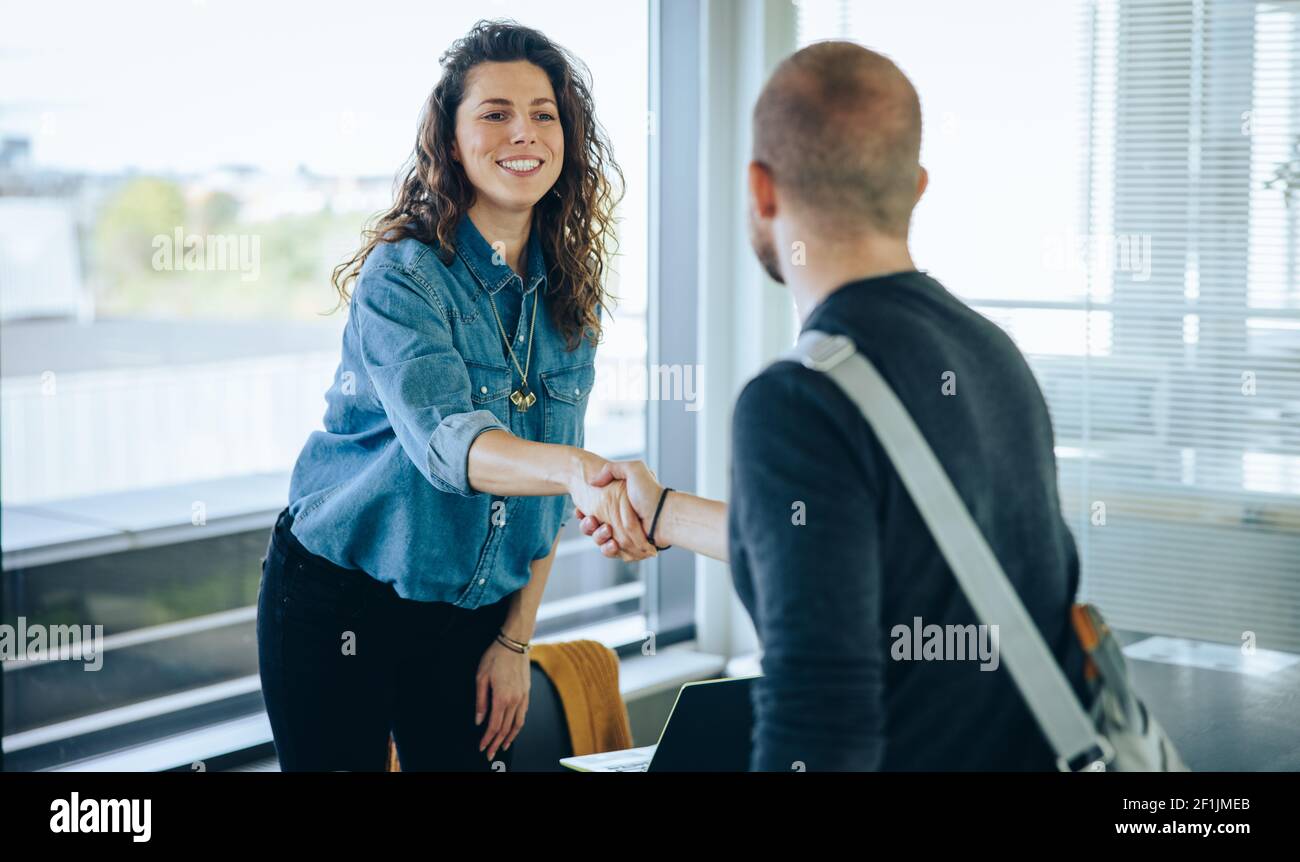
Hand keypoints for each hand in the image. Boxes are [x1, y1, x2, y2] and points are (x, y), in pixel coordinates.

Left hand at [475, 637, 529, 761]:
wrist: (515, 643)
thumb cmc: (496, 656)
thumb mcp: (481, 677)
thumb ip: (481, 701)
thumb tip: (479, 719)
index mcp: (502, 698)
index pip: (494, 725)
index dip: (487, 739)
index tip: (482, 747)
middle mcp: (515, 700)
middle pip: (506, 729)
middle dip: (497, 743)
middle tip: (491, 753)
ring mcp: (523, 697)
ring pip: (517, 724)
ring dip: (510, 738)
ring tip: (503, 746)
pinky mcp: (527, 693)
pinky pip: (524, 715)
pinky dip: (518, 726)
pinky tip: (514, 729)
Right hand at [574, 460, 662, 557]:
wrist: (664, 515)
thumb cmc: (650, 492)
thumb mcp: (633, 469)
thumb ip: (611, 468)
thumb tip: (593, 481)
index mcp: (615, 502)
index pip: (591, 509)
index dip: (582, 511)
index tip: (581, 510)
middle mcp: (616, 518)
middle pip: (591, 526)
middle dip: (587, 525)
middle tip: (592, 520)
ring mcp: (621, 533)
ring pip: (598, 539)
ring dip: (597, 536)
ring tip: (606, 530)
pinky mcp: (626, 548)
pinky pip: (610, 551)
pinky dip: (608, 549)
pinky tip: (612, 543)